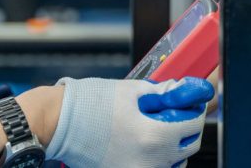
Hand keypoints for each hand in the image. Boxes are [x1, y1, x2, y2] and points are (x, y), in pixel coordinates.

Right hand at [46, 77, 213, 167]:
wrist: (57, 122)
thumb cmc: (87, 104)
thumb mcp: (130, 91)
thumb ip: (161, 92)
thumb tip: (181, 90)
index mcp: (153, 136)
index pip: (192, 126)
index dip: (193, 112)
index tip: (189, 105)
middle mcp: (149, 161)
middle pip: (187, 149)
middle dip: (185, 130)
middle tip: (175, 116)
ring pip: (171, 164)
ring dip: (171, 148)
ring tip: (154, 130)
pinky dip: (152, 158)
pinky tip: (141, 143)